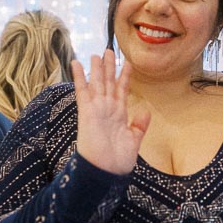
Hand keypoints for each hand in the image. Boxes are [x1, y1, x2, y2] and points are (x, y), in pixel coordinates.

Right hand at [72, 49, 150, 174]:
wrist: (105, 172)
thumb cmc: (118, 161)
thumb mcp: (134, 140)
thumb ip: (139, 126)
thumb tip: (146, 112)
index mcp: (119, 114)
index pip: (121, 90)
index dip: (124, 77)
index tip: (128, 63)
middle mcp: (107, 109)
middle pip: (108, 82)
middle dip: (109, 67)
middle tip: (109, 50)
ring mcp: (96, 109)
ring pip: (97, 83)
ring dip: (96, 68)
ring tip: (96, 53)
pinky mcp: (86, 112)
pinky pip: (82, 91)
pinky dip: (79, 77)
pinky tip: (76, 64)